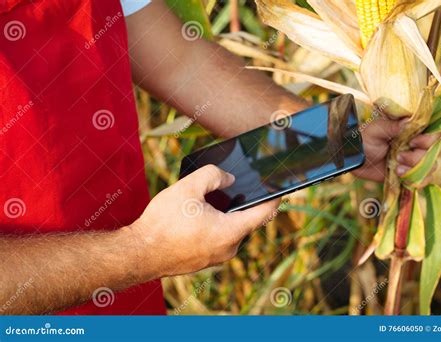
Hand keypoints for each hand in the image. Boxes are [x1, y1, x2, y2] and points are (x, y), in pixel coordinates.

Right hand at [130, 165, 278, 277]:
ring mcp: (216, 258)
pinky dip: (215, 226)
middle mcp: (228, 249)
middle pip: (246, 221)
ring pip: (231, 230)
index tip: (281, 187)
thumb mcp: (188, 187)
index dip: (274, 197)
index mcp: (230, 232)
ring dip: (226, 214)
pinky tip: (198, 216)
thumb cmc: (162, 223)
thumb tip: (229, 179)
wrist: (138, 254)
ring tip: (210, 200)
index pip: (264, 213)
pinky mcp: (204, 261)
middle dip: (243, 202)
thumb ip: (213, 175)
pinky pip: (218, 239)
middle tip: (234, 186)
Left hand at [352, 118, 438, 181]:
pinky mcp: (409, 174)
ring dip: (415, 170)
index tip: (412, 142)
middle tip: (399, 156)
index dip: (428, 139)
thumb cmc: (364, 140)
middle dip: (417, 157)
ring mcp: (413, 161)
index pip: (433, 134)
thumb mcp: (376, 130)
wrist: (354, 160)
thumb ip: (392, 126)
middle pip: (433, 152)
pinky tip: (400, 176)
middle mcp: (416, 146)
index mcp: (411, 132)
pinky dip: (416, 181)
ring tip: (396, 168)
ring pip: (430, 167)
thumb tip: (408, 122)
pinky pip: (423, 180)